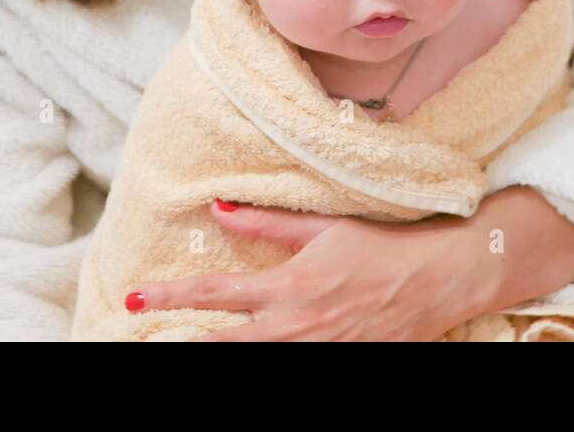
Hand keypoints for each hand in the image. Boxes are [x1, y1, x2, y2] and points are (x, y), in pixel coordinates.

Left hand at [122, 187, 573, 340]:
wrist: (439, 279)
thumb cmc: (382, 245)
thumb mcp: (323, 226)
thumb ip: (267, 222)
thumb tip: (219, 207)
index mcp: (288, 288)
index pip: (215, 295)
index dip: (169, 297)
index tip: (133, 297)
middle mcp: (295, 328)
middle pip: (224, 345)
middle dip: (183, 342)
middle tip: (139, 334)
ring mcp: (317, 350)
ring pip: (255, 361)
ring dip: (220, 350)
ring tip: (185, 344)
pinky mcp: (339, 361)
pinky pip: (291, 365)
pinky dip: (266, 359)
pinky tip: (250, 347)